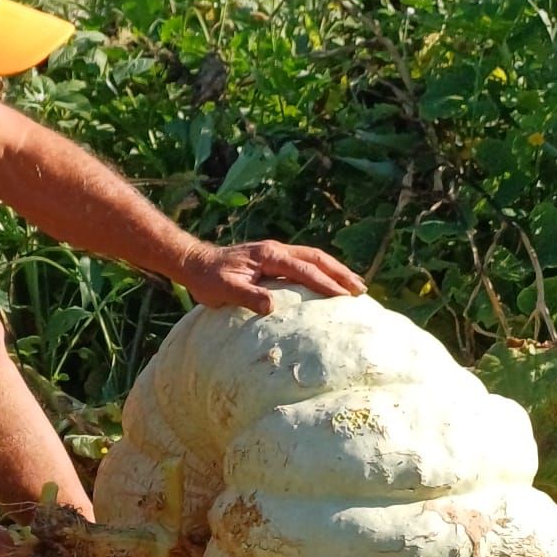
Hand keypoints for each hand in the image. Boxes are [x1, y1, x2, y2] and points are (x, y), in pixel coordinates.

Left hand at [177, 239, 365, 313]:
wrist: (196, 263)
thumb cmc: (208, 279)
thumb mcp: (223, 290)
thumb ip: (246, 296)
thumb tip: (270, 306)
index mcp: (268, 256)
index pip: (304, 270)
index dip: (324, 284)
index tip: (343, 297)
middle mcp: (276, 250)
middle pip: (317, 258)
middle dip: (340, 273)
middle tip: (361, 290)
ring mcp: (277, 252)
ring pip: (314, 257)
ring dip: (336, 270)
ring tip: (355, 286)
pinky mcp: (274, 258)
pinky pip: (305, 262)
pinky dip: (323, 271)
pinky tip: (331, 282)